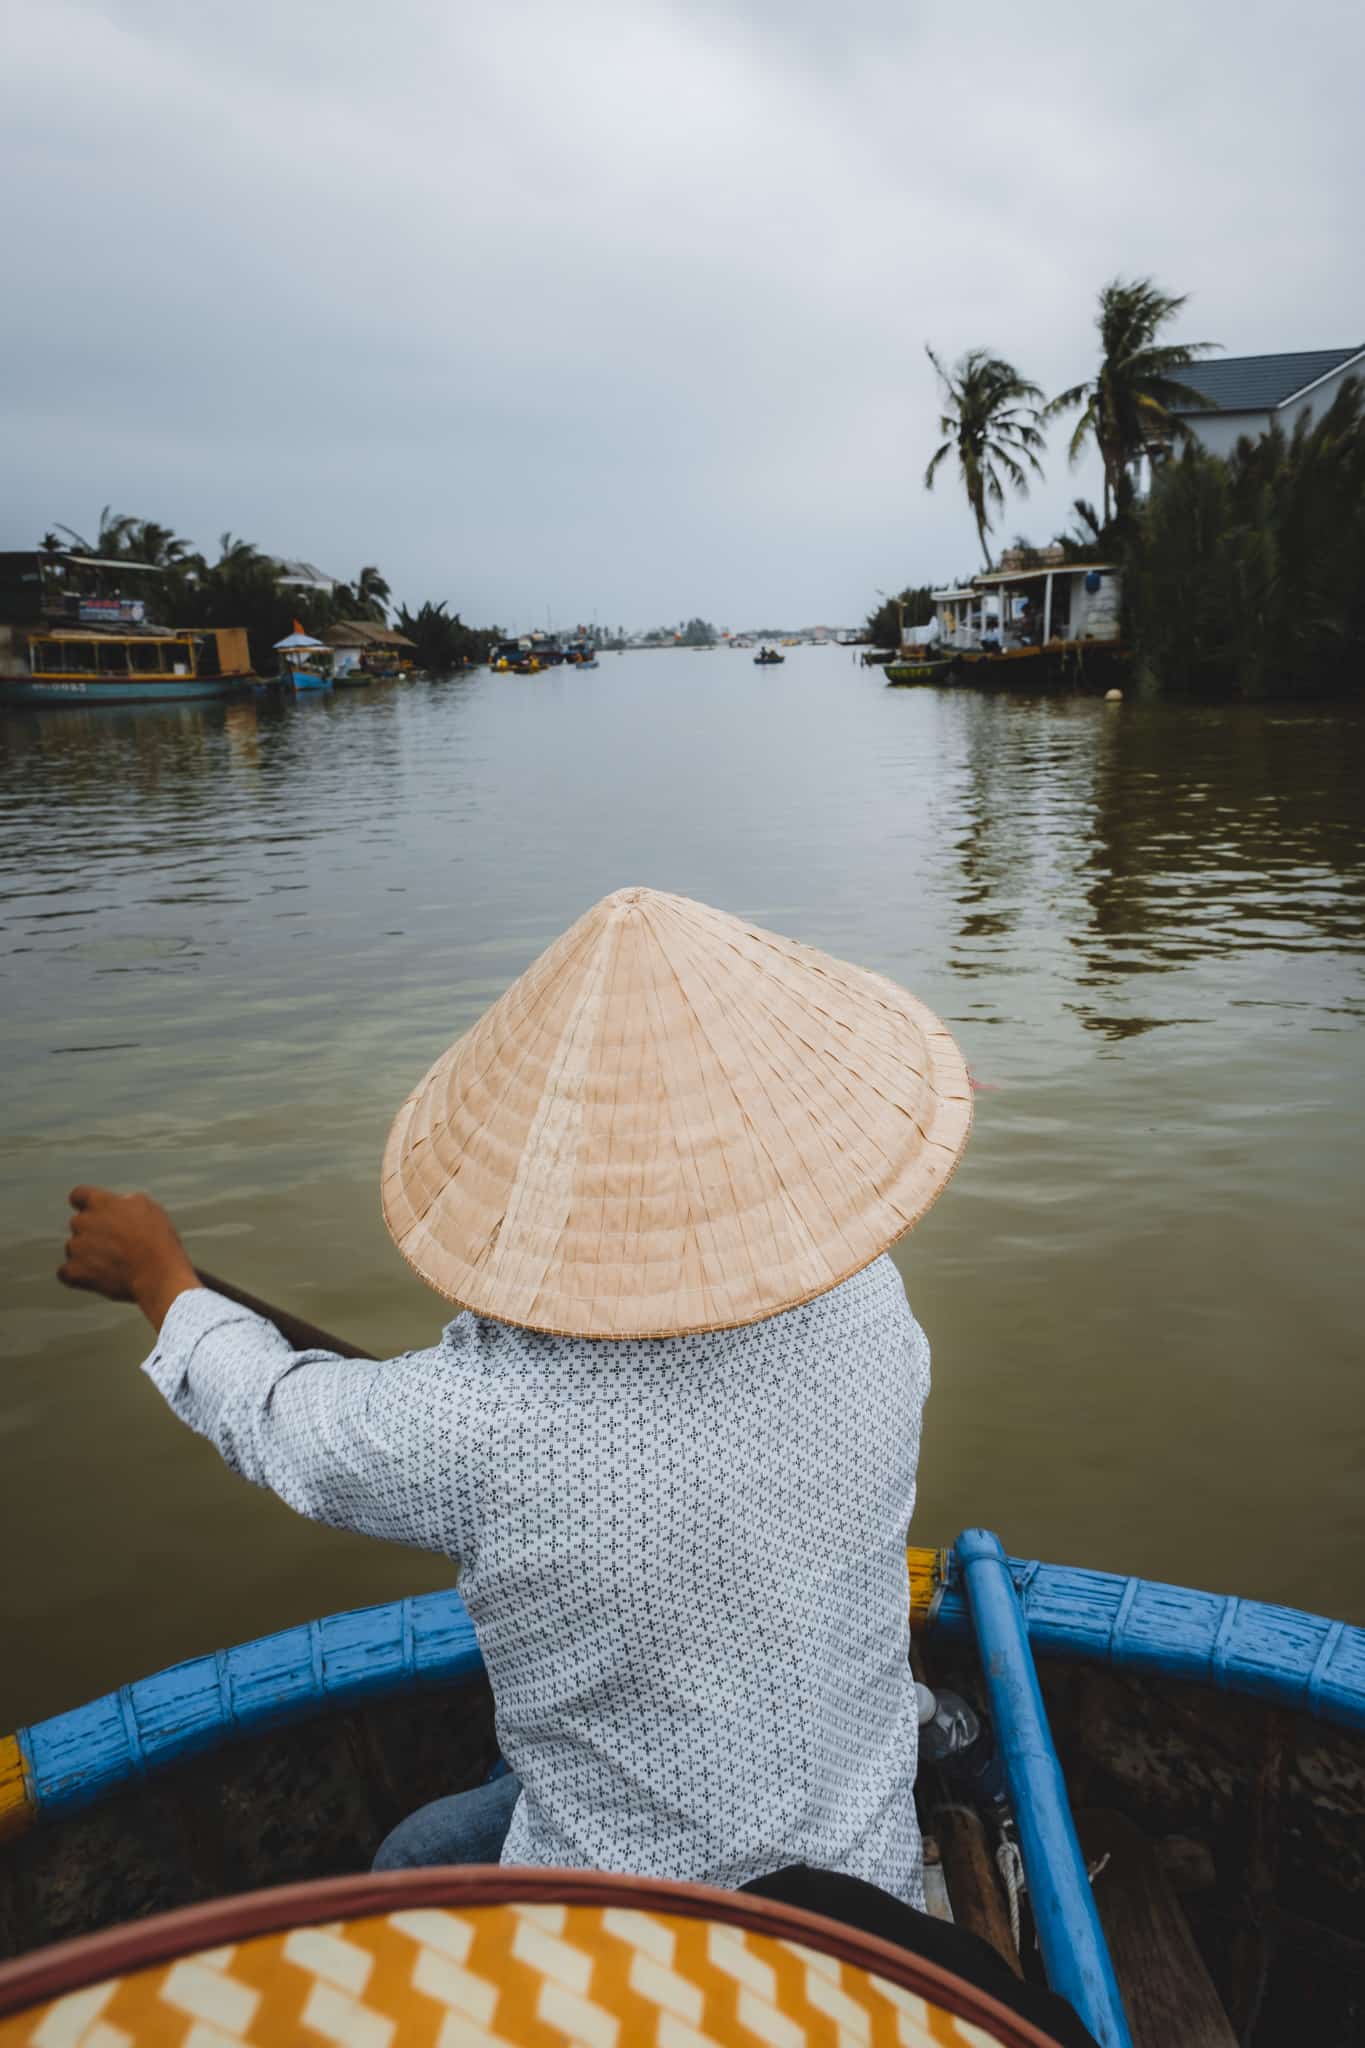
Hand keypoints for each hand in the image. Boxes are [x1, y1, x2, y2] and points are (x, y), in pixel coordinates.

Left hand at [59, 1187, 200, 1329]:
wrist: (157, 1274)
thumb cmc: (158, 1241)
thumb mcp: (149, 1208)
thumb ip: (125, 1202)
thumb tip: (118, 1204)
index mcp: (101, 1202)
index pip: (79, 1195)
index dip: (85, 1203)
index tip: (92, 1212)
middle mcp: (83, 1221)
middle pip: (79, 1224)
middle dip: (92, 1232)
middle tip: (115, 1245)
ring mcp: (76, 1247)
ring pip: (74, 1248)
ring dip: (87, 1255)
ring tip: (113, 1265)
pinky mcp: (74, 1270)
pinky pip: (66, 1273)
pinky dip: (78, 1276)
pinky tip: (96, 1278)